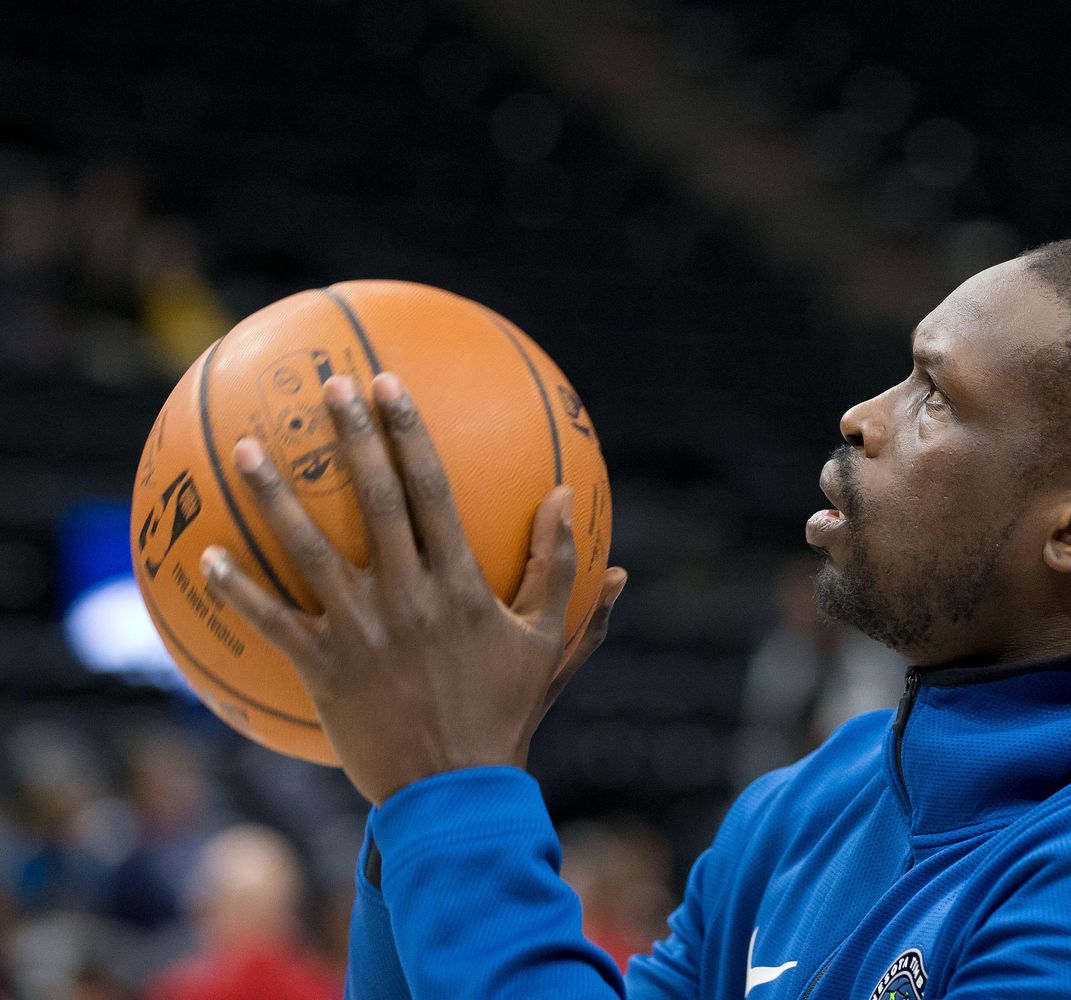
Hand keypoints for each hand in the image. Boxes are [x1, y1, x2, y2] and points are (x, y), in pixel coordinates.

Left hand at [199, 372, 626, 803]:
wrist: (455, 791)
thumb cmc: (505, 713)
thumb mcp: (549, 641)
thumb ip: (559, 569)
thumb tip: (568, 502)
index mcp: (460, 583)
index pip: (432, 490)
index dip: (409, 432)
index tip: (388, 384)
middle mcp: (407, 596)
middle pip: (372, 501)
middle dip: (350, 436)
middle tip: (328, 386)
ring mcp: (360, 631)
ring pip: (309, 550)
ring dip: (275, 496)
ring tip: (247, 449)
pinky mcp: (323, 668)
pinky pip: (272, 621)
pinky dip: (236, 589)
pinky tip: (205, 556)